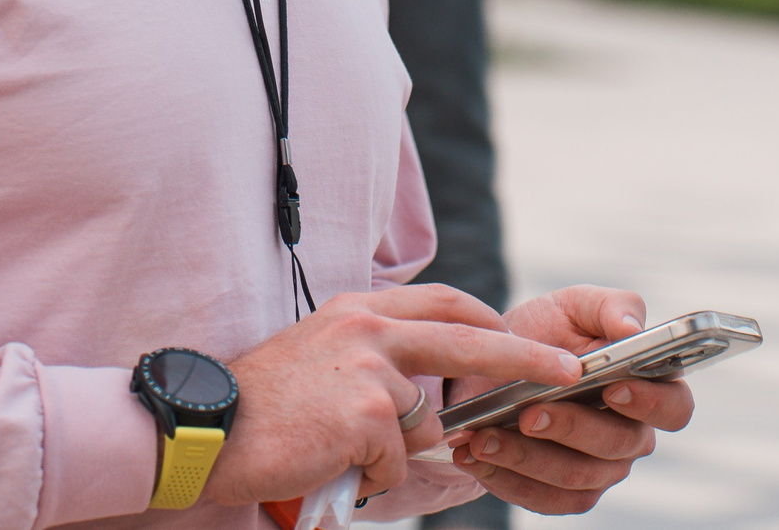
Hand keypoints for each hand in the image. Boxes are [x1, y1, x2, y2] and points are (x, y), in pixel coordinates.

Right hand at [202, 285, 582, 508]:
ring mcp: (369, 370)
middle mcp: (368, 329)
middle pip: (469, 337)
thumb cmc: (259, 407)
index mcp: (358, 309)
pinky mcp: (365, 415)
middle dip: (528, 356)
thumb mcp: (319, 359)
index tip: (519, 334)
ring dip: (389, 452)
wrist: (207, 428)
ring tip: (333, 451)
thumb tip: (421, 402)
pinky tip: (328, 465)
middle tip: (570, 370)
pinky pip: (395, 461)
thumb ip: (370, 363)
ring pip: (422, 423)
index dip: (486, 319)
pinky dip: (368, 476)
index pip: (442, 300)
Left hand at [442, 286, 695, 515]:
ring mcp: (599, 470)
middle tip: (529, 413)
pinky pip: (543, 499)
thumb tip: (630, 328)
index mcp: (647, 388)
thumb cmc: (546, 333)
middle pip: (618, 446)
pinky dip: (507, 479)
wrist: (492, 366)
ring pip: (575, 477)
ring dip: (527, 457)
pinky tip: (477, 456)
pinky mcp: (561, 494)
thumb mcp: (574, 306)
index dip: (650, 403)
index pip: (674, 407)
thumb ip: (612, 306)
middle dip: (571, 428)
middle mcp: (630, 435)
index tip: (612, 387)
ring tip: (485, 436)